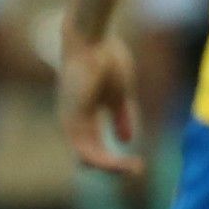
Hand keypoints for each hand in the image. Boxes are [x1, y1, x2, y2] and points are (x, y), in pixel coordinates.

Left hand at [58, 30, 144, 175]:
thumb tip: (125, 140)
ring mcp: (70, 120)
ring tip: (136, 168)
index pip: (93, 147)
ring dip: (113, 168)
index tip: (137, 162)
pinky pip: (86, 151)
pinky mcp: (72, 118)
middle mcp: (74, 120)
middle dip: (114, 167)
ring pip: (87, 158)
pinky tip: (124, 162)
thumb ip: (121, 117)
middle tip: (137, 169)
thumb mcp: (119, 95)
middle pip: (89, 156)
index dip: (112, 159)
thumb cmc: (106, 59)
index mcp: (85, 114)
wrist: (92, 39)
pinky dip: (106, 161)